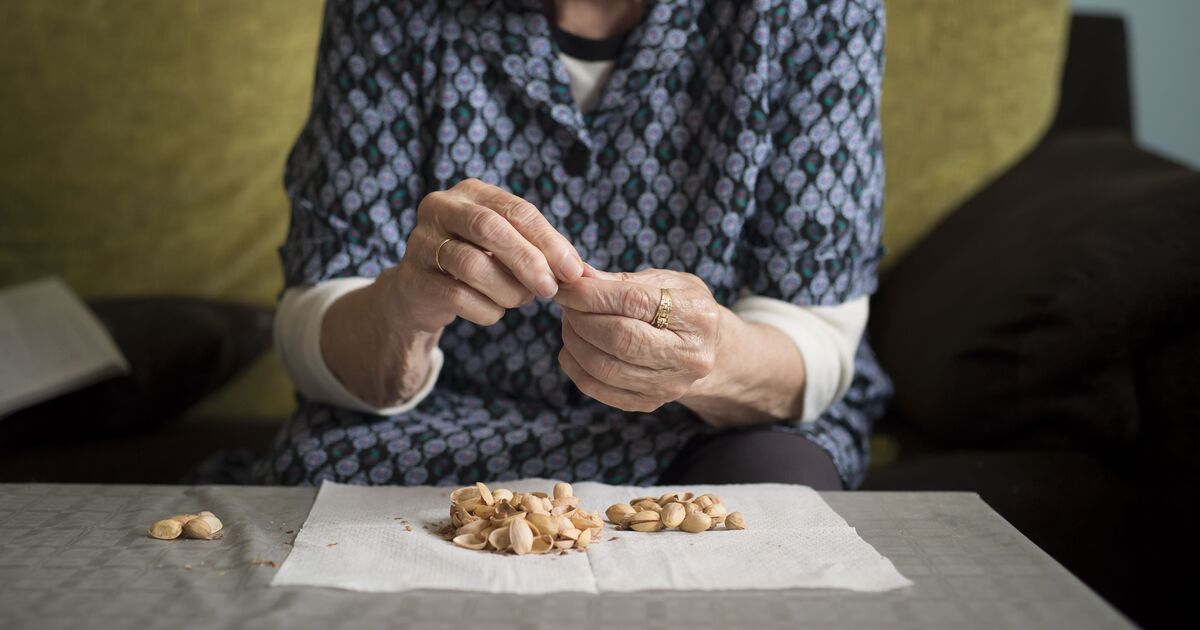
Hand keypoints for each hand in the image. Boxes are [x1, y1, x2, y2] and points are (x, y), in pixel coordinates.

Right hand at [321, 179, 582, 405]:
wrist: (421, 294)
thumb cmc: (477, 266)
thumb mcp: (508, 249)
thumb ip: (541, 252)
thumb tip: (579, 271)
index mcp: (471, 192)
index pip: (517, 210)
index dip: (549, 241)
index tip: (573, 271)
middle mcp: (440, 208)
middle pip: (490, 228)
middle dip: (528, 262)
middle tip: (550, 290)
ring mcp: (421, 243)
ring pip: (472, 265)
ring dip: (507, 290)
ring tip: (520, 300)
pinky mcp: (414, 279)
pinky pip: (458, 296)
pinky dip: (486, 310)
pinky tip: (494, 312)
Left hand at [553, 267, 722, 412]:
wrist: (707, 350)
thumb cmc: (680, 306)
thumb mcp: (665, 282)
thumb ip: (622, 280)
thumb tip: (578, 275)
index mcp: (696, 315)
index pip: (633, 302)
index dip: (591, 294)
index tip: (565, 286)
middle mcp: (689, 356)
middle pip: (619, 338)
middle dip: (581, 318)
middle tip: (566, 304)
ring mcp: (669, 385)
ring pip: (604, 367)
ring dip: (574, 341)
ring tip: (570, 322)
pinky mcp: (649, 403)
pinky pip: (597, 388)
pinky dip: (574, 365)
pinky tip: (573, 347)